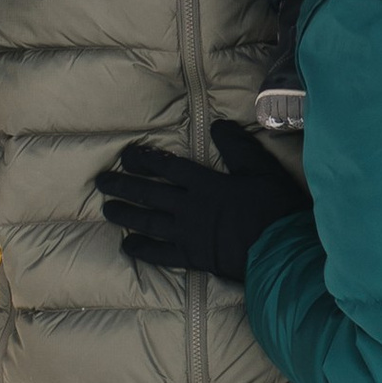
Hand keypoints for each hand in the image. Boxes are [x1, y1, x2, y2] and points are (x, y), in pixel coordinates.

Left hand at [97, 121, 309, 284]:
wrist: (280, 252)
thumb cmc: (275, 208)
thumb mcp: (261, 169)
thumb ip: (238, 147)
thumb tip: (218, 125)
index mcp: (205, 184)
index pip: (167, 168)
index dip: (145, 160)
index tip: (126, 156)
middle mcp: (189, 208)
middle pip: (149, 194)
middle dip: (124, 185)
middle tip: (101, 182)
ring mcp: (188, 234)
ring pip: (148, 222)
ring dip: (126, 214)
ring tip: (107, 209)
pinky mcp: (192, 258)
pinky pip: (161, 254)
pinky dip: (143, 250)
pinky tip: (128, 246)